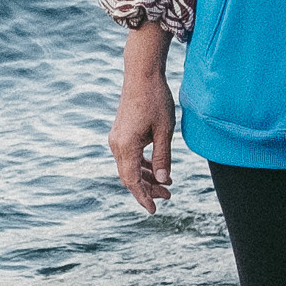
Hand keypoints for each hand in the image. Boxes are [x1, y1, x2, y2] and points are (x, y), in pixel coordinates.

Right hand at [108, 40, 178, 214]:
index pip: (132, 181)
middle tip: (168, 196)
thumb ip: (163, 158)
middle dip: (148, 189)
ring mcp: (117, 138)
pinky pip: (129, 156)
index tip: (154, 210)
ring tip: (167, 185)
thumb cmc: (156, 100)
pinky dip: (142, 165)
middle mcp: (117, 144)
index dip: (143, 197)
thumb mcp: (164, 131)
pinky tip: (157, 169)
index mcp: (126, 146)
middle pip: (130, 177)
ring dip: (147, 177)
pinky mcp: (121, 132)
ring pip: (130, 167)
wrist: (142, 74)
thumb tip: (164, 182)